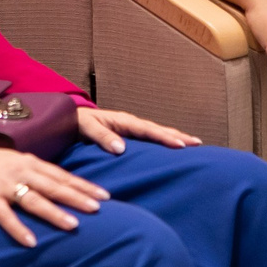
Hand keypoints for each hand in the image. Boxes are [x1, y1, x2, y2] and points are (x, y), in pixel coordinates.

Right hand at [0, 143, 107, 246]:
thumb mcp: (14, 160)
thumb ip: (36, 171)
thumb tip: (60, 185)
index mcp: (29, 161)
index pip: (61, 175)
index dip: (83, 185)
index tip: (105, 195)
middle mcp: (20, 171)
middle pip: (53, 186)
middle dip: (77, 197)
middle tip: (98, 209)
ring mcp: (3, 184)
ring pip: (33, 199)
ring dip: (54, 212)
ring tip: (73, 225)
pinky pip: (4, 215)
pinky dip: (18, 228)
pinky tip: (31, 242)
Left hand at [74, 106, 191, 152]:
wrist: (68, 118)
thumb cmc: (76, 123)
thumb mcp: (86, 128)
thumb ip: (102, 137)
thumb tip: (121, 148)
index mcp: (123, 121)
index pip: (148, 130)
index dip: (165, 137)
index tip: (181, 145)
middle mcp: (130, 123)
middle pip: (158, 130)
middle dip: (178, 136)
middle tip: (198, 144)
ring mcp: (131, 129)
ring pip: (157, 133)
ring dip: (175, 138)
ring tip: (193, 145)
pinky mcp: (129, 136)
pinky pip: (150, 138)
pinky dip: (164, 141)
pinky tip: (173, 148)